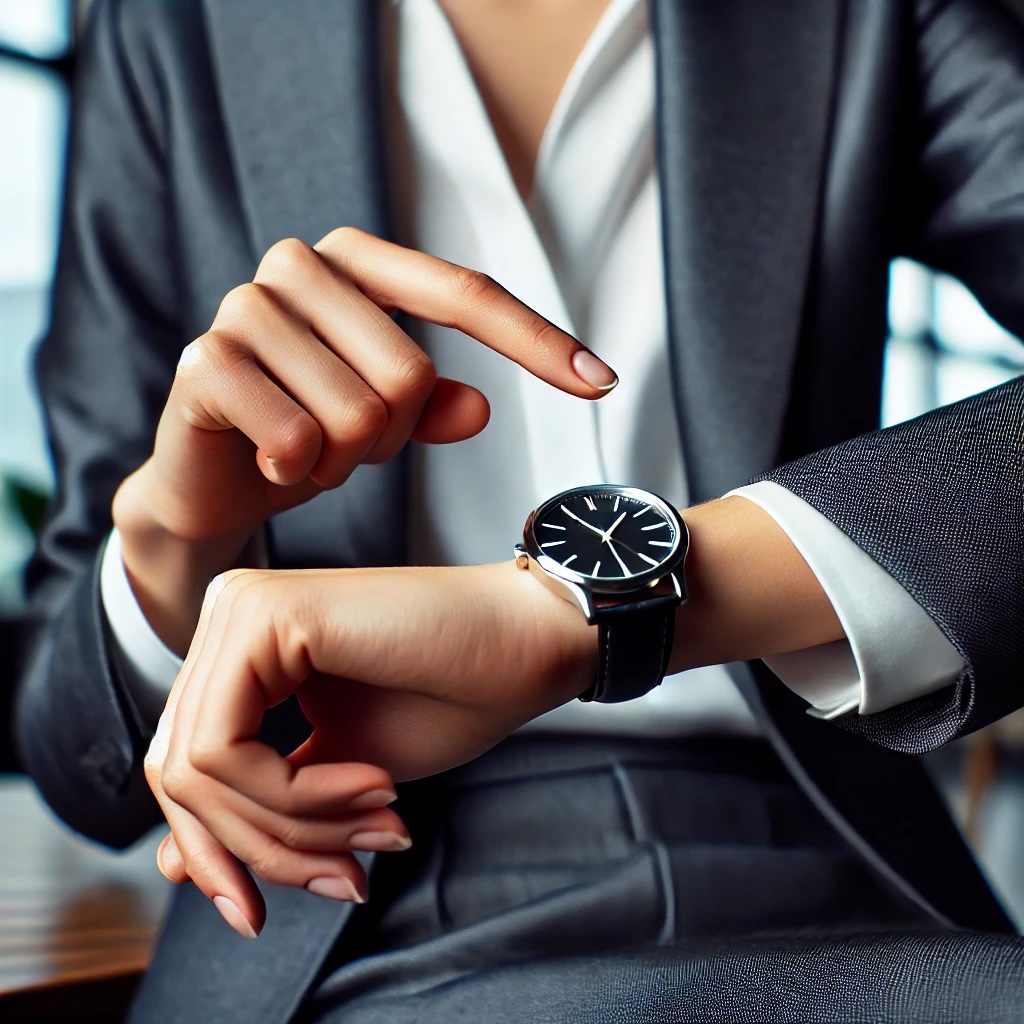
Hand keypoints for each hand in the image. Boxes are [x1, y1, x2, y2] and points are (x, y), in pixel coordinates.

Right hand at [112, 228, 616, 650]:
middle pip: (412, 372)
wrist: (209, 477)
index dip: (535, 340)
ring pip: (360, 415)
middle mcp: (299, 265)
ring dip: (345, 463)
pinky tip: (271, 465)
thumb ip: (431, 405)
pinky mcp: (204, 362)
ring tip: (306, 455)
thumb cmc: (304, 433)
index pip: (464, 293)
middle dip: (391, 438)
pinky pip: (299, 438)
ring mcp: (245, 307)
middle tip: (347, 448)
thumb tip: (479, 407)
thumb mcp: (383, 421)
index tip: (602, 384)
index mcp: (356, 262)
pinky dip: (299, 473)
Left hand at [143, 561, 595, 936]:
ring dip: (292, 828)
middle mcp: (226, 619)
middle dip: (259, 850)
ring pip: (198, 772)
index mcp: (240, 653)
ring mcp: (240, 609)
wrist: (527, 642)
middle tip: (347, 878)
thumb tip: (170, 871)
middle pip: (180, 776)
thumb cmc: (450, 697)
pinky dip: (297, 796)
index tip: (260, 915)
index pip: (182, 771)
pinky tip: (375, 787)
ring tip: (378, 827)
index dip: (216, 855)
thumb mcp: (334, 780)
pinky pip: (226, 750)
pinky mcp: (265, 615)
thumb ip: (257, 811)